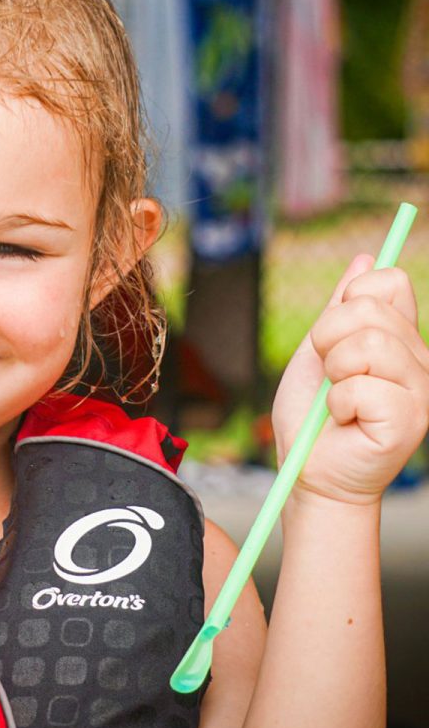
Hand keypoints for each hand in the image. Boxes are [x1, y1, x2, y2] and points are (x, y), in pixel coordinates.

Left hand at [271, 255, 428, 505]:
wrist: (309, 468)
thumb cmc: (310, 414)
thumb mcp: (317, 349)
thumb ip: (340, 307)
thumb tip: (365, 258)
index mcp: (399, 338)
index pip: (389, 282)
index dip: (349, 299)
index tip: (332, 333)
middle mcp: (419, 360)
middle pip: (371, 309)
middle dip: (327, 338)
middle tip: (328, 372)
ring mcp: (420, 390)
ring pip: (370, 345)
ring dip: (334, 372)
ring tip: (336, 398)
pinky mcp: (411, 420)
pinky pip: (362, 388)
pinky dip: (338, 404)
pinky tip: (345, 420)